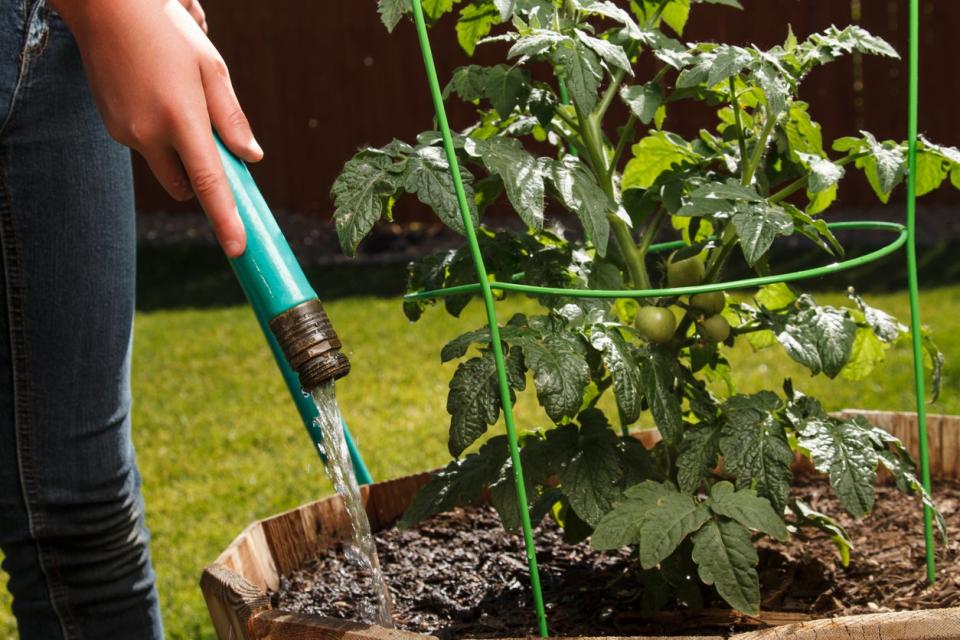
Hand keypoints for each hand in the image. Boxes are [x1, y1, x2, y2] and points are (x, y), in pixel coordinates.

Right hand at [51, 0, 259, 256]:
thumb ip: (232, 119)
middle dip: (202, 180)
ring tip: (176, 102)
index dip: (225, 220)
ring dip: (178, 152)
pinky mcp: (112, 128)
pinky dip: (157, 135)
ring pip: (164, 165)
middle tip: (212, 147)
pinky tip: (154, 96)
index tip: (237, 249)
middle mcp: (150, 134)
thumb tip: (252, 158)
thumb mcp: (211, 70)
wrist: (106, 9)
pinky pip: (145, 146)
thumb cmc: (168, 34)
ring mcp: (126, 133)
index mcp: (182, 120)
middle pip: (185, 185)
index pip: (209, 183)